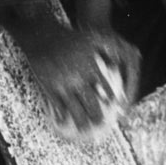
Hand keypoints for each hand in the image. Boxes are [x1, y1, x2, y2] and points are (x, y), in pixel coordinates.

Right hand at [16, 20, 140, 137]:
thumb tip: (122, 61)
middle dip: (96, 117)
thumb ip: (110, 49)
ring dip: (80, 121)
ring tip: (83, 128)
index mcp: (92, 69)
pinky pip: (57, 105)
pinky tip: (62, 121)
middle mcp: (79, 79)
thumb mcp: (94, 38)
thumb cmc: (71, 38)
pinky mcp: (50, 87)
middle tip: (99, 123)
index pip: (106, 92)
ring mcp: (63, 85)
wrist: (43, 36)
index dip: (111, 103)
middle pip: (91, 105)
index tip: (115, 111)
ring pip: (75, 110)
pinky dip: (61, 115)